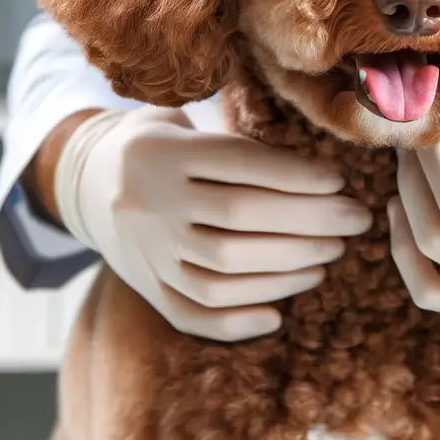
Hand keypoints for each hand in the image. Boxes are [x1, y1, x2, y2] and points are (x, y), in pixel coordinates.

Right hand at [53, 105, 370, 340]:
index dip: (296, 175)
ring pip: (222, 271)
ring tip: (329, 256)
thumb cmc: (160, 143)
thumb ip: (234, 139)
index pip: (239, 164)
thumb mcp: (180, 119)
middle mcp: (149, 202)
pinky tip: (278, 315)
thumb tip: (317, 170)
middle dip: (310, 221)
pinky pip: (192, 314)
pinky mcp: (145, 288)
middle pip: (239, 218)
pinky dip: (238, 320)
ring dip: (287, 269)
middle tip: (355, 220)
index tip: (340, 182)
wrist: (84, 181)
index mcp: (161, 152)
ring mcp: (146, 251)